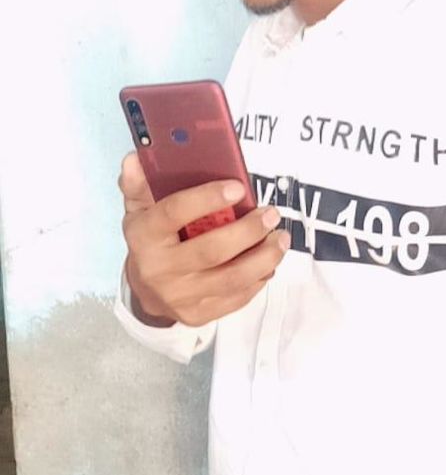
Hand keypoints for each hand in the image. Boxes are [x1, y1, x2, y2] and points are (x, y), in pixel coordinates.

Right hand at [118, 152, 289, 326]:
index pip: (174, 213)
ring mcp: (179, 296)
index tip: (239, 187)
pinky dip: (259, 278)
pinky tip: (270, 261)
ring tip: (281, 238)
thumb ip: (140, 185)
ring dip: (264, 257)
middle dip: (249, 231)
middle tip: (272, 214)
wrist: (145, 291)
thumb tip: (135, 160)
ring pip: (231, 278)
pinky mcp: (198, 314)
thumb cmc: (152, 241)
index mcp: (144, 236)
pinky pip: (236, 297)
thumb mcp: (140, 210)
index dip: (207, 198)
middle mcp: (159, 269)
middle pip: (212, 250)